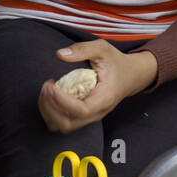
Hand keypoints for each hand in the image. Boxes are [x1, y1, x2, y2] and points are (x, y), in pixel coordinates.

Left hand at [38, 39, 157, 133]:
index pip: (81, 110)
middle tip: (47, 86)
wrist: (130, 76)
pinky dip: (50, 113)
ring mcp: (89, 118)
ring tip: (46, 91)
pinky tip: (50, 97)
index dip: (62, 101)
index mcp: (104, 99)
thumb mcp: (102, 49)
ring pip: (61, 126)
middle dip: (50, 107)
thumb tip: (60, 54)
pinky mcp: (82, 117)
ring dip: (48, 111)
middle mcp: (96, 113)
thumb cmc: (116, 63)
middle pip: (67, 124)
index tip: (52, 85)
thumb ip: (83, 49)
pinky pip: (61, 123)